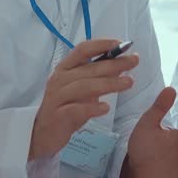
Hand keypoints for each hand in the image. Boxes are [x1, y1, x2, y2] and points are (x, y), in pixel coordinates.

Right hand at [28, 39, 137, 160]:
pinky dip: (92, 107)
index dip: (101, 44)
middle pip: (89, 68)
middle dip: (114, 63)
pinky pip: (76, 109)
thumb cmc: (66, 107)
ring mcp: (57, 97)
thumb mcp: (83, 89)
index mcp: (65, 68)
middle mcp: (59, 79)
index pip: (82, 50)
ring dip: (109, 83)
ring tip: (128, 83)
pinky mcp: (58, 115)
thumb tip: (121, 64)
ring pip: (85, 86)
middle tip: (134, 61)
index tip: (120, 43)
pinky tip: (106, 108)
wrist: (43, 134)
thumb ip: (98, 76)